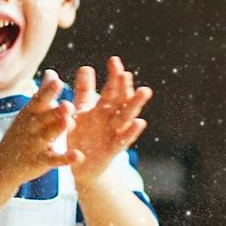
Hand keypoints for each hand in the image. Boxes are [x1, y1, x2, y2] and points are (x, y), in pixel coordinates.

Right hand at [0, 70, 82, 183]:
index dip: (48, 91)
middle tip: (68, 103)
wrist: (2, 164)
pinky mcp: (40, 161)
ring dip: (58, 129)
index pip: (39, 100)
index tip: (57, 81)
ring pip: (48, 135)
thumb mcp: (29, 113)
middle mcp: (31, 127)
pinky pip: (54, 159)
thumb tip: (51, 72)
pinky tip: (78, 156)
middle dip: (55, 110)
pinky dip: (66, 159)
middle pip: (45, 117)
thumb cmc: (21, 133)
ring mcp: (35, 144)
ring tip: (68, 122)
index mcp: (30, 113)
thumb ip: (43, 94)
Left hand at [67, 56, 151, 184]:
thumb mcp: (80, 111)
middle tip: (126, 72)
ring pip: (126, 117)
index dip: (113, 76)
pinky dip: (132, 131)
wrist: (80, 165)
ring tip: (144, 91)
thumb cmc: (82, 135)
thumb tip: (87, 67)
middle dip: (123, 87)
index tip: (114, 60)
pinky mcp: (113, 150)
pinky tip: (140, 122)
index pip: (111, 89)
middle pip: (120, 100)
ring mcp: (114, 133)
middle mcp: (111, 119)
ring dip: (135, 104)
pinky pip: (123, 140)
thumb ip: (83, 91)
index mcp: (103, 109)